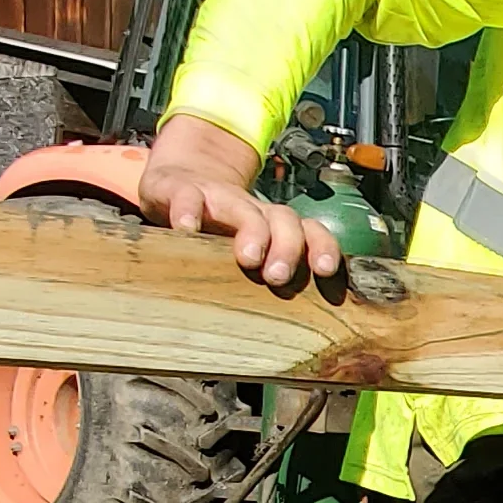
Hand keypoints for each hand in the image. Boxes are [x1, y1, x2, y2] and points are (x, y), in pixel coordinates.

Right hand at [137, 113, 343, 292]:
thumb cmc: (216, 228)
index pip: (311, 233)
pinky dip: (189, 211)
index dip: (324, 250)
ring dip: (253, 232)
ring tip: (249, 258)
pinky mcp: (180, 190)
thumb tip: (301, 321)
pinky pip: (188, 196)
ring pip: (244, 210)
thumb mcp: (244, 253)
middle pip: (284, 220)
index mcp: (274, 227)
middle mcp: (252, 211)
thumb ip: (268, 277)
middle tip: (279, 277)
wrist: (177, 180)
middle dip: (289, 248)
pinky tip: (187, 229)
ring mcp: (218, 199)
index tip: (326, 275)